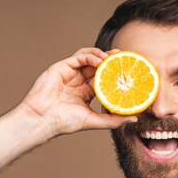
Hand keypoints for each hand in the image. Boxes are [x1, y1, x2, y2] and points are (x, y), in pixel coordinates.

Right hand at [19, 47, 137, 135]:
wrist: (43, 119)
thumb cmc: (64, 122)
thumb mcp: (93, 121)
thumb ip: (112, 120)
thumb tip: (134, 119)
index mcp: (85, 93)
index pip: (103, 79)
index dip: (115, 74)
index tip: (128, 71)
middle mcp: (78, 82)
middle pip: (97, 66)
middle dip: (111, 61)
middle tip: (125, 58)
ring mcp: (70, 73)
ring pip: (89, 58)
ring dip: (102, 56)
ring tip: (113, 58)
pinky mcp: (62, 67)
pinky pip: (79, 56)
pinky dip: (90, 56)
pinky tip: (100, 60)